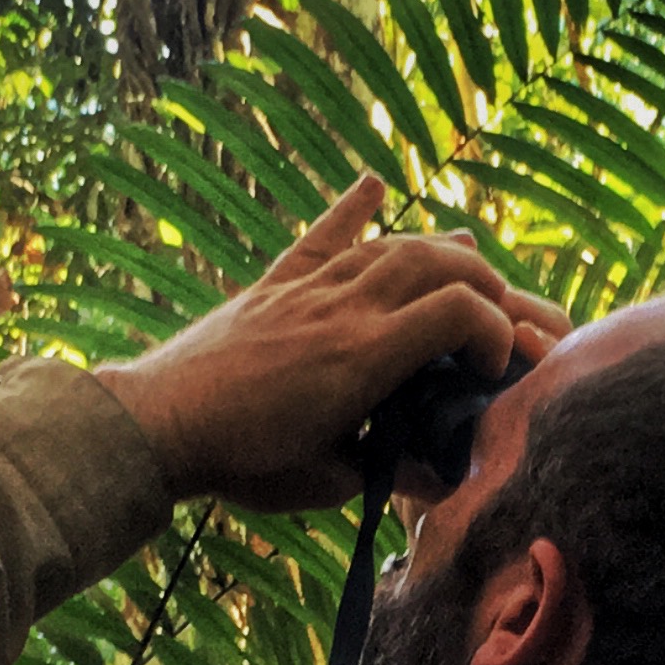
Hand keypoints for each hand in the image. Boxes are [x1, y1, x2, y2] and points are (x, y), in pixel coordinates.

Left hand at [99, 179, 568, 510]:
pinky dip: (351, 208)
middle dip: (488, 284)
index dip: (499, 331)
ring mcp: (310, 289)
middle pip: (439, 265)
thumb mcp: (327, 481)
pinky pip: (321, 235)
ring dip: (440, 249)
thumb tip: (444, 479)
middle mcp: (345, 308)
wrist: (159, 425)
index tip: (495, 369)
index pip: (461, 312)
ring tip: (471, 260)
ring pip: (391, 245)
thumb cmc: (242, 460)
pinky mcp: (275, 284)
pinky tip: (374, 183)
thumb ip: (391, 472)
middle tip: (505, 313)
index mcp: (365, 357)